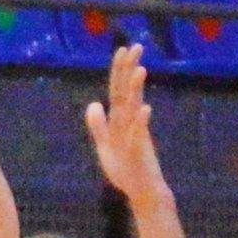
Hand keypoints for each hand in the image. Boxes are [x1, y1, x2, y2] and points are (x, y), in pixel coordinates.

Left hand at [86, 41, 171, 206]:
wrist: (143, 191)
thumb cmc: (126, 170)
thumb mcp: (105, 147)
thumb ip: (99, 127)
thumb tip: (93, 104)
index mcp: (119, 121)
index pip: (117, 90)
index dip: (118, 70)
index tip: (122, 49)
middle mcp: (128, 123)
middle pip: (126, 92)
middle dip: (129, 70)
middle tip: (136, 46)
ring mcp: (135, 135)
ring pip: (133, 109)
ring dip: (136, 90)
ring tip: (140, 70)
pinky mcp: (140, 151)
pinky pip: (140, 135)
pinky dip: (141, 122)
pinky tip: (144, 109)